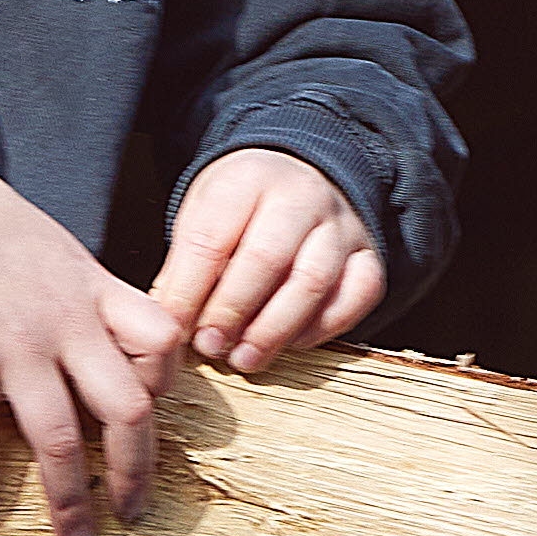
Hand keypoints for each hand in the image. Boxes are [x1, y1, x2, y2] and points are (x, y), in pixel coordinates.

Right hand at [0, 133, 189, 535]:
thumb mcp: (56, 248)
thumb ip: (82, 296)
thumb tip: (97, 340)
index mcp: (94, 292)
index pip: (161, 344)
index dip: (163, 384)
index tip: (148, 415)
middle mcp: (65, 326)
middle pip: (126, 408)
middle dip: (134, 470)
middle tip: (133, 512)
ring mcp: (13, 349)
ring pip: (58, 438)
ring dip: (68, 500)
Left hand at [152, 144, 388, 370]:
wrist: (299, 178)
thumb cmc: (242, 207)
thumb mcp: (203, 214)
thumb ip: (185, 265)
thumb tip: (168, 323)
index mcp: (248, 179)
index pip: (212, 239)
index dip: (187, 292)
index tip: (172, 329)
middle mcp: (301, 196)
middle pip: (266, 259)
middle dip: (232, 311)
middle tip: (210, 345)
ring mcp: (340, 225)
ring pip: (313, 282)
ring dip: (274, 330)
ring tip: (245, 358)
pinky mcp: (368, 254)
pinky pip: (357, 295)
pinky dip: (324, 327)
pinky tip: (292, 343)